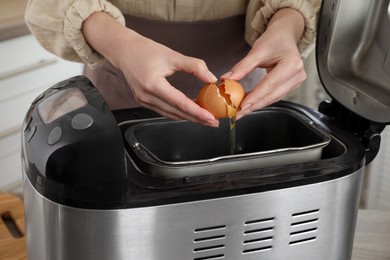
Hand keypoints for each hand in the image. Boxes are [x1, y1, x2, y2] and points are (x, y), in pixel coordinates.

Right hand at [83, 12, 218, 126]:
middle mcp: (146, 97)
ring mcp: (143, 101)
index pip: (180, 103)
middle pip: (176, 113)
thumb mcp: (172, 55)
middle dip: (196, 119)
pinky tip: (190, 112)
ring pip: (170, 114)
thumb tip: (211, 78)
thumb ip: (194, 66)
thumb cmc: (145, 50)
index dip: (197, 112)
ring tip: (205, 118)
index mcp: (153, 85)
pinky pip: (164, 111)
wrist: (124, 50)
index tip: (211, 118)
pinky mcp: (143, 102)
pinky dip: (178, 113)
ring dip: (188, 118)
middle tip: (213, 122)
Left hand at [221, 8, 306, 119]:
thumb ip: (243, 66)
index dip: (254, 97)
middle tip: (236, 113)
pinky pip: (273, 96)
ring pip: (272, 99)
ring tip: (239, 111)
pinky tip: (248, 105)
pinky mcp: (290, 86)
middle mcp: (297, 75)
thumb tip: (227, 79)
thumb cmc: (274, 40)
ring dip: (255, 106)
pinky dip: (260, 101)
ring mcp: (295, 82)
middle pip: (271, 96)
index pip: (269, 84)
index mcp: (291, 64)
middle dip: (253, 106)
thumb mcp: (257, 50)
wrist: (285, 36)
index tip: (241, 106)